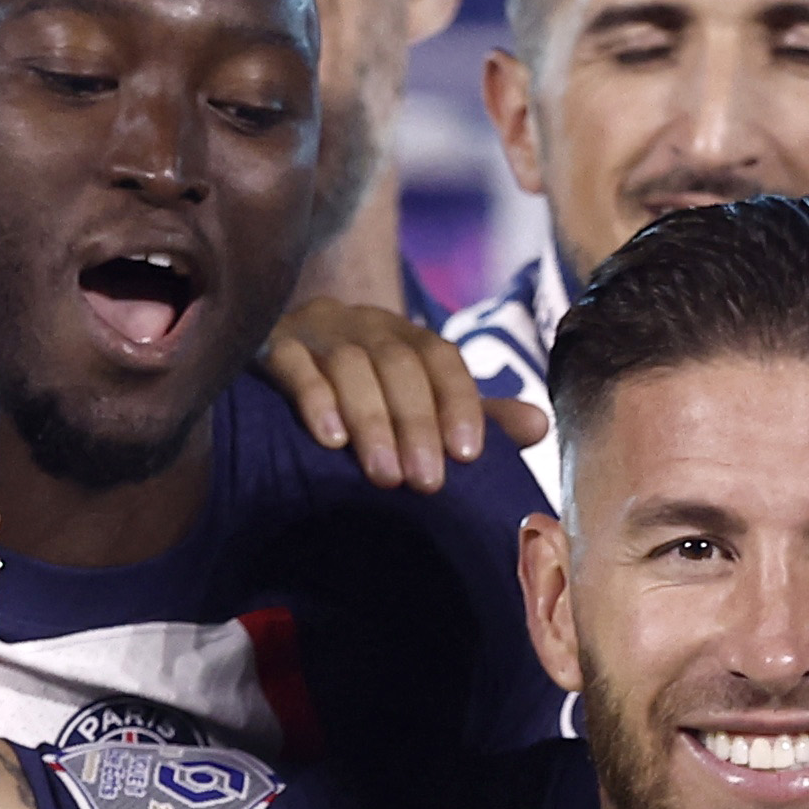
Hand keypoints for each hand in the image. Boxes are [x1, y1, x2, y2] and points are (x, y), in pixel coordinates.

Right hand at [262, 298, 543, 492]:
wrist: (267, 369)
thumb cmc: (352, 397)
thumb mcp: (414, 401)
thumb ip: (469, 414)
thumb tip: (541, 425)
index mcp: (403, 336)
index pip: (440, 358)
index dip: (459, 402)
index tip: (468, 455)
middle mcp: (363, 324)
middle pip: (398, 364)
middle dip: (415, 423)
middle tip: (425, 483)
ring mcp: (315, 331)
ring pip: (350, 365)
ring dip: (372, 420)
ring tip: (384, 476)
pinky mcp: (270, 345)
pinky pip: (293, 364)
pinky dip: (314, 398)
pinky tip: (329, 438)